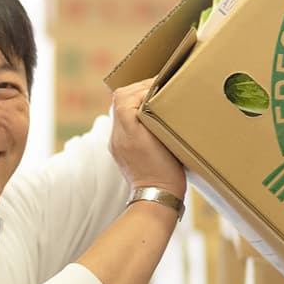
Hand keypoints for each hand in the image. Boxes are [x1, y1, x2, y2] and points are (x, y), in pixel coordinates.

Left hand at [108, 78, 185, 195]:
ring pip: (120, 109)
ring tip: (155, 98)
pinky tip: (149, 115)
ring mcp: (117, 144)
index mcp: (128, 131)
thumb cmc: (167, 171)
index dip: (142, 87)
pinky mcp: (119, 150)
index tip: (161, 85)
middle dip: (138, 90)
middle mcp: (117, 136)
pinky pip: (122, 122)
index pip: (125, 96)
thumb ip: (156, 117)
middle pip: (120, 99)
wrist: (156, 197)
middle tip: (158, 87)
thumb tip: (154, 96)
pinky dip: (134, 113)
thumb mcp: (167, 141)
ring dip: (136, 100)